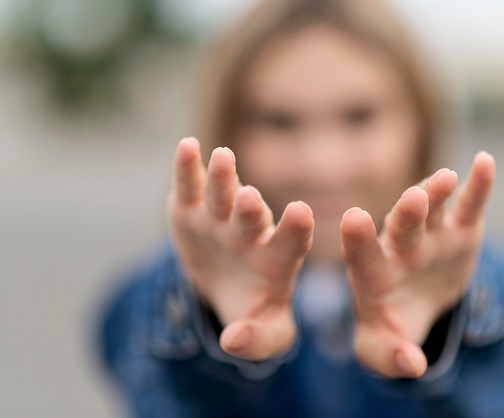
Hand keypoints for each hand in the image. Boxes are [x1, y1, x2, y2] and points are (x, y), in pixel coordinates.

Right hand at [168, 138, 313, 359]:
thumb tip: (235, 342)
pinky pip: (190, 185)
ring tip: (222, 158)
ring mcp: (220, 217)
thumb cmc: (251, 307)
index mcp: (276, 260)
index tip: (300, 212)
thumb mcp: (262, 333)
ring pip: (223, 194)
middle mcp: (251, 233)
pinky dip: (187, 167)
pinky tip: (186, 146)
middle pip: (252, 218)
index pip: (291, 243)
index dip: (295, 228)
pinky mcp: (190, 207)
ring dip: (222, 178)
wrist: (223, 284)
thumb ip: (259, 341)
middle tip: (251, 199)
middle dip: (250, 209)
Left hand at [340, 152, 495, 377]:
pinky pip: (469, 204)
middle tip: (412, 199)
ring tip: (445, 178)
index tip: (353, 218)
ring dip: (437, 192)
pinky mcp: (460, 229)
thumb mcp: (383, 348)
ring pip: (432, 208)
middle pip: (401, 227)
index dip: (359, 238)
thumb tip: (412, 366)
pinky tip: (485, 162)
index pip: (363, 254)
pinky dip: (478, 185)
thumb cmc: (393, 325)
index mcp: (374, 274)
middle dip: (407, 213)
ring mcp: (430, 235)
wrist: (418, 305)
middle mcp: (399, 248)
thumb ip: (388, 356)